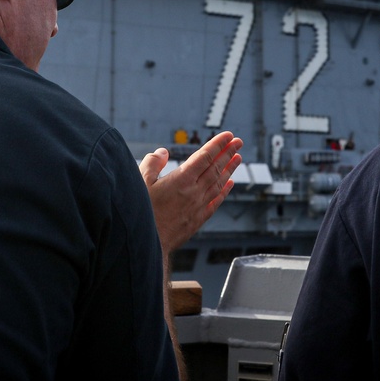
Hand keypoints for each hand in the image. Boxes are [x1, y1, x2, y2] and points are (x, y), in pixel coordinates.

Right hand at [139, 131, 241, 252]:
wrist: (147, 244)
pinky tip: (230, 184)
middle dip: (228, 153)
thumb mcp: (140, 183)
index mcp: (181, 179)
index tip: (228, 136)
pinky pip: (216, 202)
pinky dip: (224, 191)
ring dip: (229, 169)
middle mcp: (194, 191)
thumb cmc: (141, 212)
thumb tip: (163, 152)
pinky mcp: (197, 219)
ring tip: (238, 158)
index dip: (218, 144)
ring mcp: (198, 206)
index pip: (205, 157)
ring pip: (218, 184)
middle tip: (239, 142)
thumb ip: (152, 164)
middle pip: (215, 168)